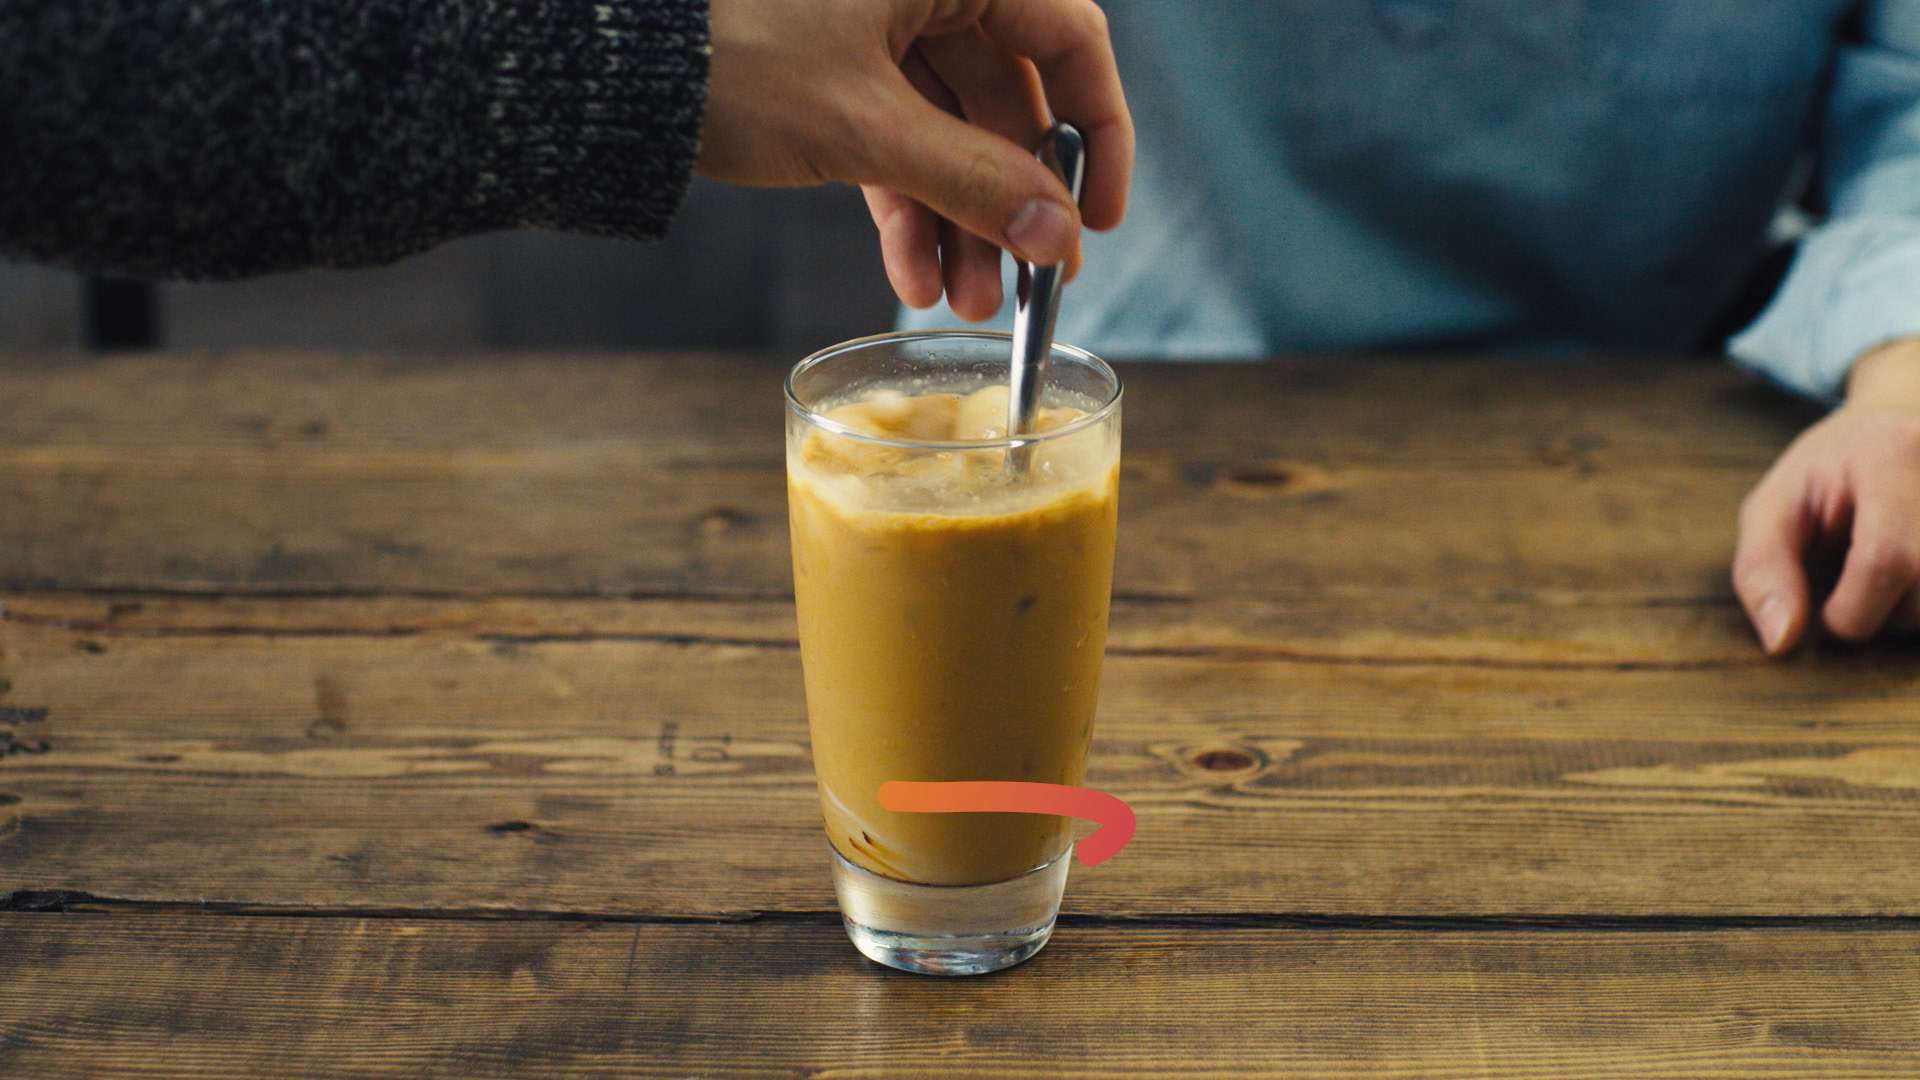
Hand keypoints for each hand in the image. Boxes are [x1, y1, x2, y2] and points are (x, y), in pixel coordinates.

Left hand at [695, 0, 1131, 319]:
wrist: (599, 60)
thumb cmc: (725, 52)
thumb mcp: (860, 125)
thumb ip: (971, 180)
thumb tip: (1058, 238)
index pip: (1068, 37)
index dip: (1095, 134)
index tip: (1096, 220)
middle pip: (1004, 97)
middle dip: (1007, 202)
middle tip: (1023, 287)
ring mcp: (874, 19)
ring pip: (947, 127)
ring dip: (957, 218)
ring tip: (961, 303)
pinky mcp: (831, 61)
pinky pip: (895, 134)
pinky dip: (906, 200)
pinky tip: (913, 271)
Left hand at [1733, 337, 1919, 653]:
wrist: (1900, 424)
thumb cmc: (1828, 474)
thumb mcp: (1773, 508)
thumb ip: (1763, 571)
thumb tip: (1782, 641)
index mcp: (1890, 451)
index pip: (1888, 558)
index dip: (1851, 611)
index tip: (1827, 614)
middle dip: (1886, 613)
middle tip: (1860, 582)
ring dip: (1918, 612)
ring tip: (1894, 573)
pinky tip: (1918, 572)